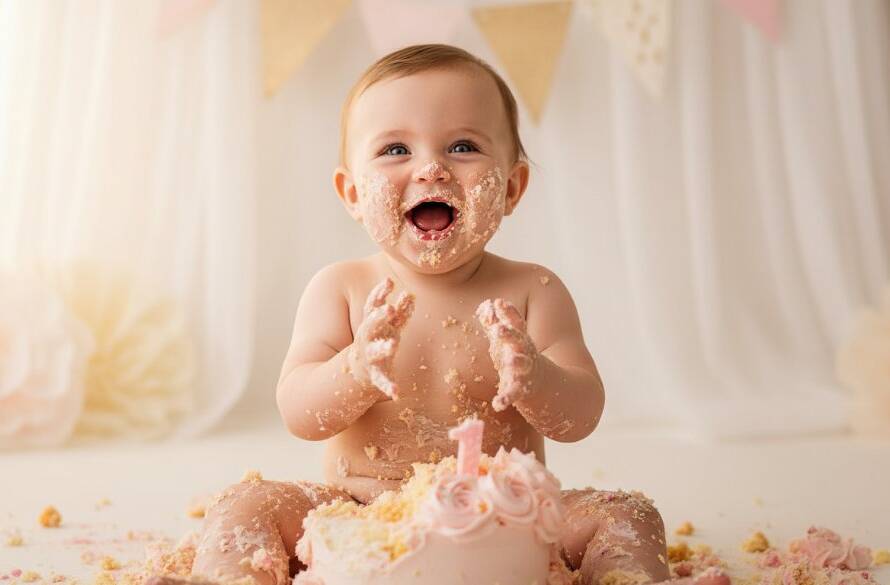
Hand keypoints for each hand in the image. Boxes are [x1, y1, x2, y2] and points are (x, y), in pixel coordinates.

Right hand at [348, 277, 413, 399]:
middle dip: (379, 317)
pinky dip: (389, 387)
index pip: (373, 306)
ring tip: (392, 345)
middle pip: (371, 325)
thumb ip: (398, 313)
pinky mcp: (375, 376)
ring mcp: (370, 358)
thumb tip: (411, 294)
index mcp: (371, 325)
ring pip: (376, 352)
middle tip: (389, 309)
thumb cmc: (374, 344)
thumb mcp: (385, 327)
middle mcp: (367, 339)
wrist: (355, 372)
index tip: (389, 281)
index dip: (380, 293)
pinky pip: (382, 382)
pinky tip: (396, 393)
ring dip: (384, 348)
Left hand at [475, 298, 537, 411]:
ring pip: (521, 367)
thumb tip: (489, 303)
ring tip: (510, 362)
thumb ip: (499, 323)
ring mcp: (527, 373)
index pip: (516, 324)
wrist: (556, 391)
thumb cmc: (525, 363)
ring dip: (516, 364)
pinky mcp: (524, 392)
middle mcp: (526, 354)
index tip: (499, 302)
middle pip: (519, 342)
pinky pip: (513, 395)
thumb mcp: (513, 343)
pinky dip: (505, 398)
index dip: (509, 313)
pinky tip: (498, 403)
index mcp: (522, 341)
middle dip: (509, 335)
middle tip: (499, 329)